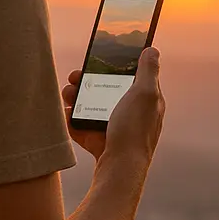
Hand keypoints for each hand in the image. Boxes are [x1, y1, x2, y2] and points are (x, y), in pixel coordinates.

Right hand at [62, 47, 164, 164]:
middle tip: (74, 77)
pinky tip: (67, 115)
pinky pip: (82, 127)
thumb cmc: (134, 131)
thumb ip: (148, 70)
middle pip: (106, 90)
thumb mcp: (144, 93)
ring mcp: (115, 129)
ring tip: (67, 95)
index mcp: (145, 101)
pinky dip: (72, 121)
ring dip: (76, 99)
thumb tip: (152, 49)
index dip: (113, 66)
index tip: (96, 57)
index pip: (129, 76)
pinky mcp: (100, 142)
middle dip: (88, 82)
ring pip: (91, 108)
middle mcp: (131, 114)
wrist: (120, 170)